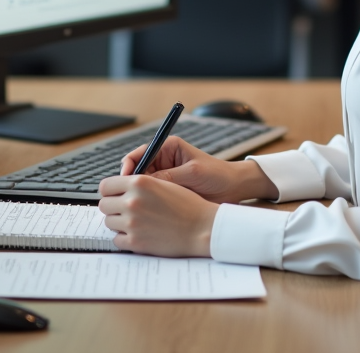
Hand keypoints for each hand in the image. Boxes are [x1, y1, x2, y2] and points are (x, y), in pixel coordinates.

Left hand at [98, 174, 219, 256]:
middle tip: (126, 210)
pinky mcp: (135, 242)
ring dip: (119, 222)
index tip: (116, 195)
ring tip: (136, 222)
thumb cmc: (188, 205)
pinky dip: (124, 238)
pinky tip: (139, 234)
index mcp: (139, 183)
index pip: (105, 185)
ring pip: (109, 222)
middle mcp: (132, 201)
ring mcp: (132, 223)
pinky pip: (116, 239)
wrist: (202, 228)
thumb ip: (140, 183)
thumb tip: (120, 187)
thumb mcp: (164, 184)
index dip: (111, 190)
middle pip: (104, 204)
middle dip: (113, 207)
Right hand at [120, 136, 278, 203]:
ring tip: (136, 206)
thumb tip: (145, 183)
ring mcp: (164, 176)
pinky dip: (147, 202)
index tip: (126, 180)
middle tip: (126, 197)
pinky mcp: (168, 191)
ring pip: (142, 186)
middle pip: (136, 171)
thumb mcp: (192, 173)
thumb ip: (169, 176)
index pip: (139, 154)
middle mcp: (163, 160)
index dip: (129, 167)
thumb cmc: (217, 175)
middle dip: (130, 183)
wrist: (233, 188)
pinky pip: (151, 195)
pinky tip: (146, 211)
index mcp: (167, 148)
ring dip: (138, 194)